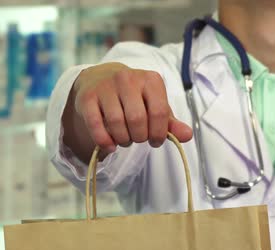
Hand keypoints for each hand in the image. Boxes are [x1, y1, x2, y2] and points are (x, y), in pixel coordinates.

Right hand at [67, 62, 192, 157]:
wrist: (101, 78)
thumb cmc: (135, 97)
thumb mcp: (155, 106)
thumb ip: (171, 123)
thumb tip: (187, 136)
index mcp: (150, 80)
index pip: (159, 112)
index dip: (159, 133)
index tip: (154, 141)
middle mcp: (127, 78)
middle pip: (138, 120)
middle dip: (139, 137)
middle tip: (137, 138)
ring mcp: (105, 86)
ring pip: (117, 123)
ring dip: (123, 140)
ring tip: (125, 139)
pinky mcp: (87, 97)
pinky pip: (96, 125)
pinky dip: (104, 141)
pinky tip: (110, 145)